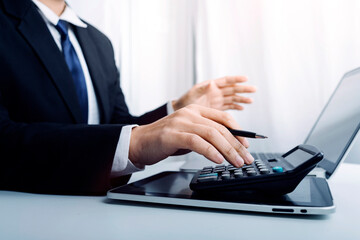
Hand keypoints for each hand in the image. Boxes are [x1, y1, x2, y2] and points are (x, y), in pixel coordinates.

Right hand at [129, 104, 253, 167]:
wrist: (140, 142)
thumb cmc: (165, 140)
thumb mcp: (189, 133)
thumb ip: (205, 135)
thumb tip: (228, 146)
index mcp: (196, 110)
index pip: (224, 118)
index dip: (239, 131)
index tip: (247, 145)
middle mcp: (189, 113)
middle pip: (220, 128)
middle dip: (237, 145)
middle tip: (245, 158)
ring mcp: (180, 122)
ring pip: (211, 134)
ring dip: (227, 150)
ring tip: (236, 162)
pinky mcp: (172, 134)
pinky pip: (197, 142)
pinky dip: (210, 151)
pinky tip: (218, 159)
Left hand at [173, 76, 256, 110]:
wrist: (180, 112)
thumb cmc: (185, 101)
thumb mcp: (192, 94)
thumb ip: (202, 89)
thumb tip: (211, 82)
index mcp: (211, 86)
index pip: (226, 80)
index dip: (236, 79)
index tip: (246, 78)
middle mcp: (216, 92)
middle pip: (232, 89)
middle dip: (243, 89)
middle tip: (254, 89)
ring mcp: (217, 100)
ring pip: (233, 98)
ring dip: (242, 99)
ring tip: (251, 101)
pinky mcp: (217, 109)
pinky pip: (229, 107)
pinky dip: (236, 107)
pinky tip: (242, 108)